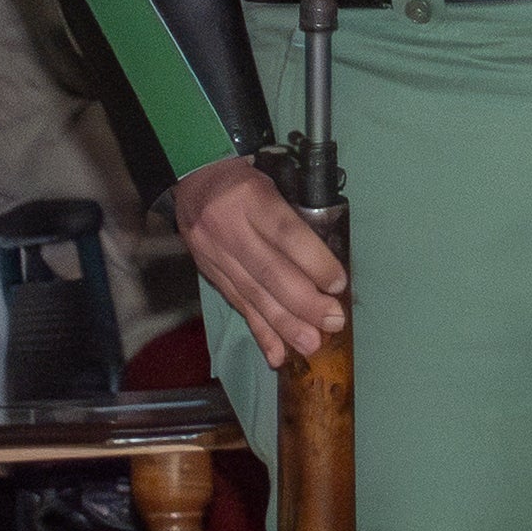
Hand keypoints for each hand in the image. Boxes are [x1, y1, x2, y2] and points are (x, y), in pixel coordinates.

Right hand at [176, 153, 348, 361]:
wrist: (193, 177)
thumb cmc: (246, 182)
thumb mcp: (272, 186)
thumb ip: (294, 222)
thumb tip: (326, 269)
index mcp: (252, 199)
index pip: (286, 234)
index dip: (314, 263)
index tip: (338, 285)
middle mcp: (230, 228)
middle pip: (270, 271)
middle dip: (305, 303)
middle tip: (333, 322)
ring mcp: (215, 253)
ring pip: (253, 295)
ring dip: (284, 325)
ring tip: (311, 345)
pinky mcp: (208, 273)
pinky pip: (237, 305)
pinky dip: (259, 331)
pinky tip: (277, 354)